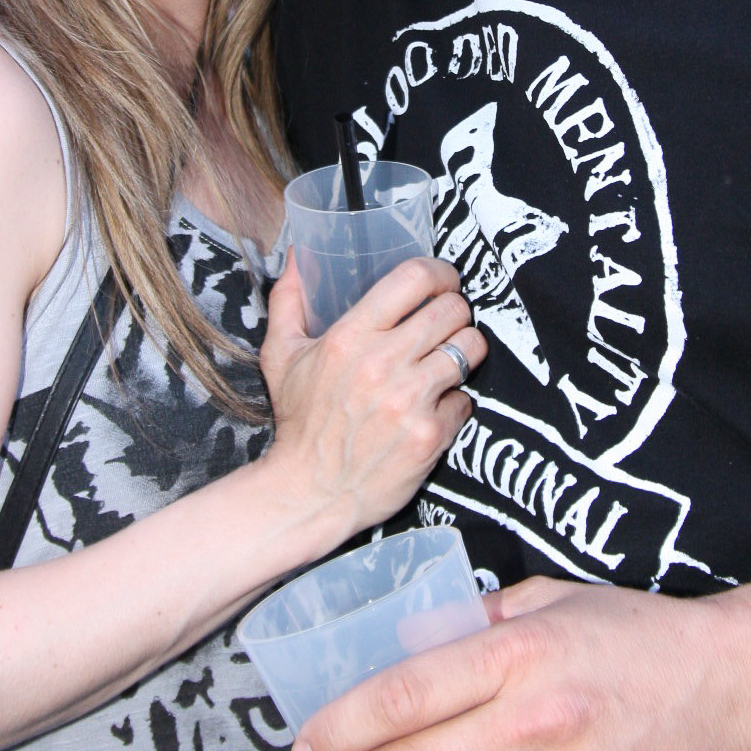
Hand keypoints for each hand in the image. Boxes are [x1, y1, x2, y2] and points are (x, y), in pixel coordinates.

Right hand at [259, 249, 484, 544]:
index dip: (439, 273)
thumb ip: (288, 301)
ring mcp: (409, 401)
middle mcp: (382, 364)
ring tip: (447, 360)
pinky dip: (455, 402)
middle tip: (447, 323)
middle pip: (452, 309)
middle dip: (456, 311)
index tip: (442, 282)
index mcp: (350, 337)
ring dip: (464, 351)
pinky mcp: (430, 436)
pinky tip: (434, 407)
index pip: (414, 278)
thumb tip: (299, 257)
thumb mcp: (281, 356)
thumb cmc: (300, 423)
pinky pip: (466, 399)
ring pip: (469, 349)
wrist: (309, 493)